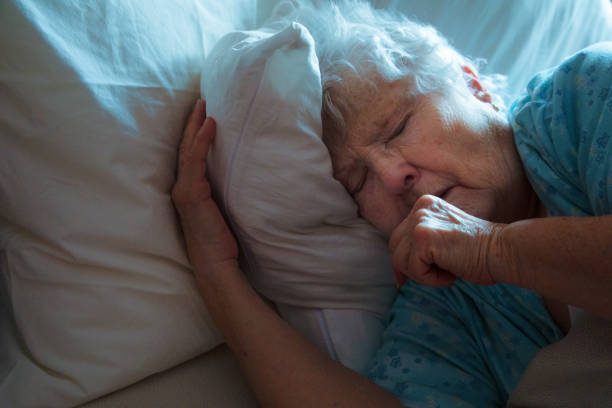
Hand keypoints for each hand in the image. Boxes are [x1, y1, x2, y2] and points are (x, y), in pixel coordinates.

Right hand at [172, 100, 238, 274]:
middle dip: (192, 122)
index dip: (194, 134)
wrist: (216, 264)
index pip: (190, 156)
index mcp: (190, 190)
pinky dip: (202, 141)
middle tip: (201, 99)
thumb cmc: (221, 241)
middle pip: (185, 147)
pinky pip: (195, 161)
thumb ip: (225, 191)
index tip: (204, 113)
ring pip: (188, 150)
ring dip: (196, 125)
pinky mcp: (192, 194)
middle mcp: (182, 187)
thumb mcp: (223, 210)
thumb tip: (242, 174)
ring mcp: (185, 190)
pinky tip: (211, 125)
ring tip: (204, 104)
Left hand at [389, 195, 503, 287]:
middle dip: (408, 269)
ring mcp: (421, 220)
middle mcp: (421, 208)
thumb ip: (423, 246)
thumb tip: (398, 273)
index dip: (402, 261)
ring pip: (400, 260)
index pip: (399, 237)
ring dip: (422, 275)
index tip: (405, 279)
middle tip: (433, 278)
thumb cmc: (480, 253)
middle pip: (395, 247)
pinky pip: (413, 268)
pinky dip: (430, 279)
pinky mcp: (424, 236)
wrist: (503, 251)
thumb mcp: (444, 242)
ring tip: (448, 273)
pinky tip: (450, 275)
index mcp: (426, 205)